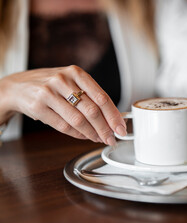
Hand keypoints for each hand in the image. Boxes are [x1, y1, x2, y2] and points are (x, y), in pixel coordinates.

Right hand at [0, 65, 125, 144]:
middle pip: (92, 110)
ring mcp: (49, 93)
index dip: (114, 115)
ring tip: (100, 139)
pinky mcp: (38, 107)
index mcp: (76, 72)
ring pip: (78, 120)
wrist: (18, 86)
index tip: (121, 128)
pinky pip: (63, 126)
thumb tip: (113, 118)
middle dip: (105, 128)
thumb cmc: (51, 85)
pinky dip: (77, 135)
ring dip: (92, 134)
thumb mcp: (71, 82)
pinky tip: (84, 137)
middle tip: (112, 139)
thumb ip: (90, 95)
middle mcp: (63, 80)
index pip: (102, 97)